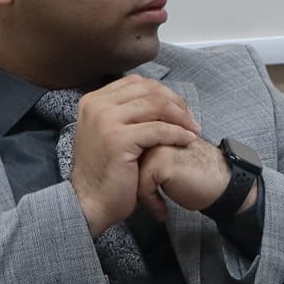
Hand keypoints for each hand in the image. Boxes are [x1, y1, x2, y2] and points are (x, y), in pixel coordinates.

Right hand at [68, 78, 199, 234]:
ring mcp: (105, 121)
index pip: (137, 83)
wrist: (89, 201)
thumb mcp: (109, 133)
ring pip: (156, 106)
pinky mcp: (118, 140)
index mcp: (94, 100)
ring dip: (181, 117)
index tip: (180, 109)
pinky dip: (177, 134)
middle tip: (191, 119)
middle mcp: (96, 105)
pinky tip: (188, 141)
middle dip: (176, 103)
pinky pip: (158, 130)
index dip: (163, 93)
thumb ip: (125, 113)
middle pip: (148, 90)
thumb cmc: (106, 170)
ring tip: (194, 129)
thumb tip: (157, 97)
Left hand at [137, 136, 243, 221]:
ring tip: (157, 206)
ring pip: (133, 173)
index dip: (140, 175)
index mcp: (162, 128)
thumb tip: (130, 166)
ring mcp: (158, 145)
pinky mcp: (161, 162)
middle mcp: (158, 133)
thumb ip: (152, 156)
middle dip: (139, 185)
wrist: (225, 185)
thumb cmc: (202, 176)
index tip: (150, 193)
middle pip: (130, 161)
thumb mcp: (173, 161)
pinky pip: (143, 186)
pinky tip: (163, 211)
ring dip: (144, 195)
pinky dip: (151, 202)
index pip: (133, 150)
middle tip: (149, 201)